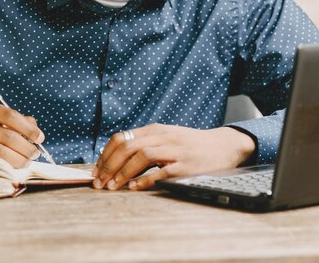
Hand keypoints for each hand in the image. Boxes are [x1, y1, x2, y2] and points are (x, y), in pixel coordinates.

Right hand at [0, 99, 44, 167]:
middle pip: (8, 136)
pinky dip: (7, 165)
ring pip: (1, 152)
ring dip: (19, 159)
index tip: (40, 137)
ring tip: (27, 161)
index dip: (28, 128)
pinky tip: (14, 166)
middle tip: (36, 153)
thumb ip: (15, 120)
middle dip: (26, 147)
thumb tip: (35, 129)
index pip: (11, 116)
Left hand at [92, 123, 255, 190]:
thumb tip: (116, 157)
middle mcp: (162, 136)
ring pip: (141, 156)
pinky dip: (145, 180)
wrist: (222, 146)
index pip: (121, 138)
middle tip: (99, 183)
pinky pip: (162, 171)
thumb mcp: (166, 137)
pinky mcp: (185, 165)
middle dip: (109, 166)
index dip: (105, 155)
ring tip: (113, 187)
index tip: (96, 171)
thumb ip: (145, 143)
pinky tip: (135, 188)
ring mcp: (174, 150)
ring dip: (123, 172)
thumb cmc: (190, 144)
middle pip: (127, 146)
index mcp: (154, 130)